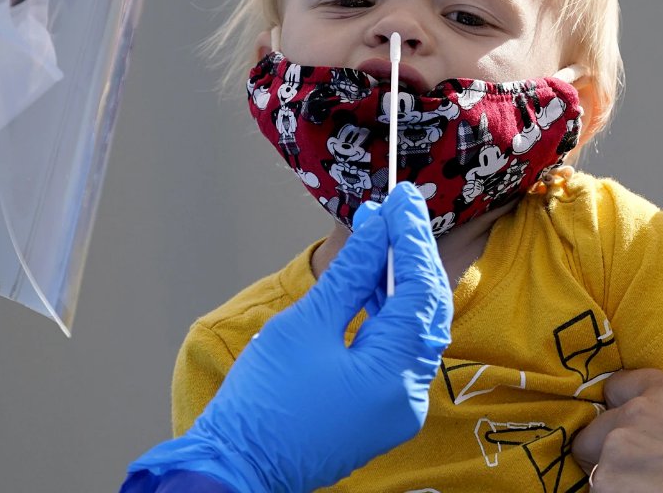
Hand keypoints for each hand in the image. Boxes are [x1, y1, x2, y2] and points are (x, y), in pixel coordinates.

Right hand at [125, 182, 451, 491]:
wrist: (236, 467)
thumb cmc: (262, 402)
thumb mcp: (304, 325)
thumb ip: (350, 274)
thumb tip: (377, 229)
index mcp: (394, 376)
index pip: (420, 290)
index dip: (410, 238)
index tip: (401, 197)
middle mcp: (409, 395)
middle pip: (426, 308)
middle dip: (411, 253)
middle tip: (397, 206)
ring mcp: (398, 406)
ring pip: (414, 327)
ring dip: (397, 279)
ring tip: (376, 232)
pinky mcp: (382, 409)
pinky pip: (397, 350)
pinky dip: (387, 312)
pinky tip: (370, 278)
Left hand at [572, 370, 662, 492]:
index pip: (616, 388)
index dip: (622, 412)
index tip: (632, 433)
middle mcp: (636, 414)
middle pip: (594, 432)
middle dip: (607, 452)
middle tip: (637, 475)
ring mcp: (618, 453)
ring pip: (595, 468)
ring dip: (615, 481)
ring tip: (648, 492)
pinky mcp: (609, 487)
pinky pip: (599, 492)